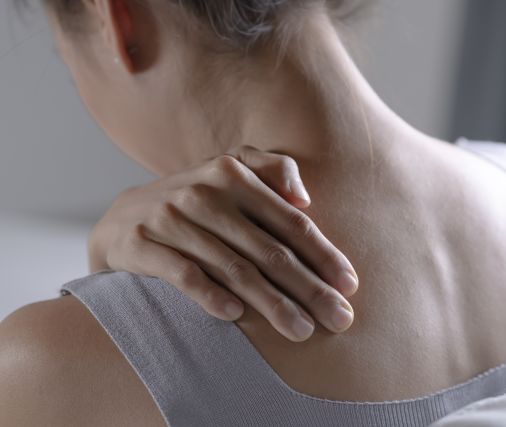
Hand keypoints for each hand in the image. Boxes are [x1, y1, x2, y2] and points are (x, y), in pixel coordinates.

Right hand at [88, 146, 357, 341]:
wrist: (124, 217)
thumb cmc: (194, 202)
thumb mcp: (229, 173)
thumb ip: (270, 169)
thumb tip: (305, 197)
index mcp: (232, 173)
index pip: (291, 221)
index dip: (324, 254)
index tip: (349, 285)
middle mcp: (203, 193)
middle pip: (269, 250)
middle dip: (309, 288)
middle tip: (339, 318)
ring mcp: (170, 218)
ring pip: (234, 268)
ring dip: (271, 304)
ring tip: (300, 330)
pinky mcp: (140, 244)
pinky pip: (183, 275)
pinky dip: (210, 295)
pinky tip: (236, 316)